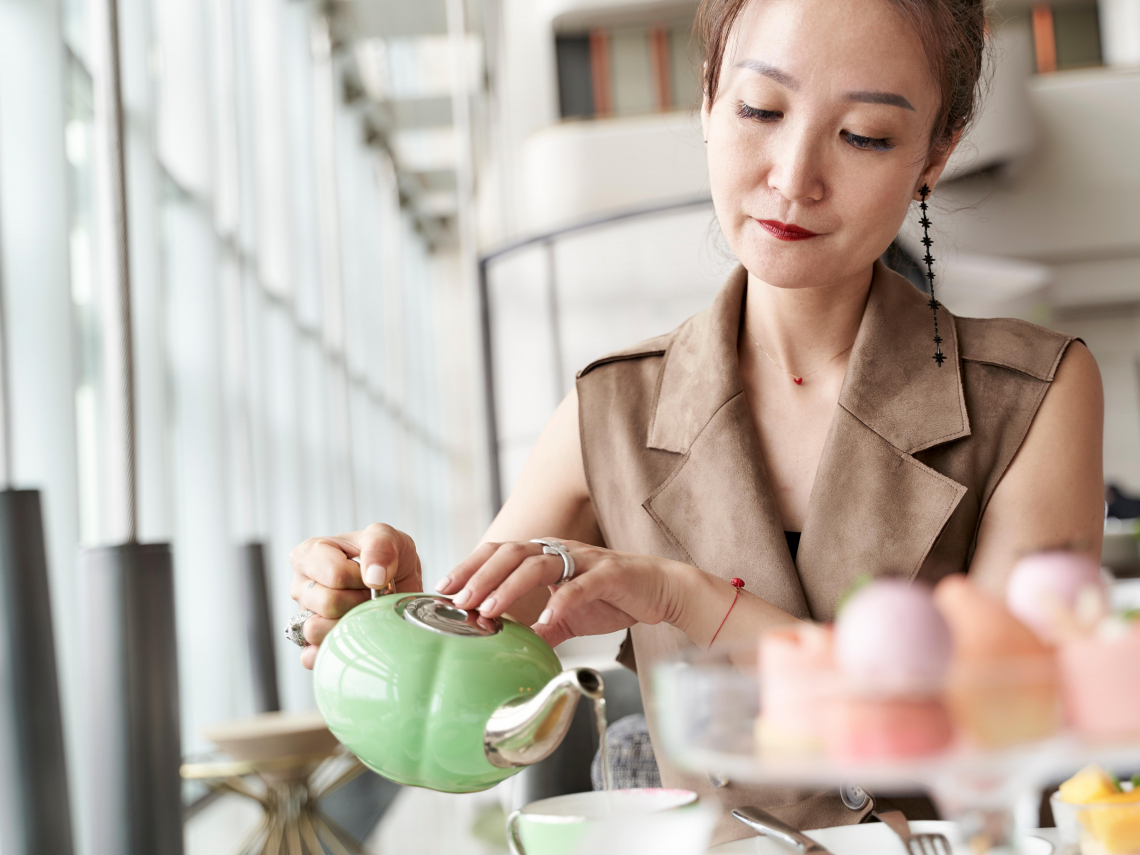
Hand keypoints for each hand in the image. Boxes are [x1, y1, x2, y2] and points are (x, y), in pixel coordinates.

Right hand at [289, 523, 421, 668]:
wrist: (396, 582)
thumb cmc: (385, 556)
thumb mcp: (388, 536)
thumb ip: (380, 545)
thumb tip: (374, 577)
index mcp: (310, 554)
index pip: (335, 575)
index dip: (361, 579)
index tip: (372, 575)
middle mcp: (301, 585)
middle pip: (329, 604)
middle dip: (360, 601)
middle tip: (372, 595)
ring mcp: (303, 616)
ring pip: (318, 630)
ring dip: (350, 624)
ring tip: (362, 611)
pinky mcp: (310, 643)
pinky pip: (311, 656)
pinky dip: (333, 651)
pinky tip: (352, 639)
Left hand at [436, 541, 688, 646]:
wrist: (661, 590)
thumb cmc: (613, 598)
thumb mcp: (568, 616)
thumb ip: (541, 628)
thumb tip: (510, 649)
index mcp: (546, 554)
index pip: (499, 553)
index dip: (470, 567)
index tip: (444, 589)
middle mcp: (561, 550)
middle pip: (512, 552)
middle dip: (481, 575)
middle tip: (458, 601)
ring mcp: (585, 560)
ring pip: (539, 563)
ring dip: (510, 586)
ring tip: (489, 610)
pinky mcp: (610, 574)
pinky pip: (581, 587)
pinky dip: (561, 603)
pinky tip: (546, 622)